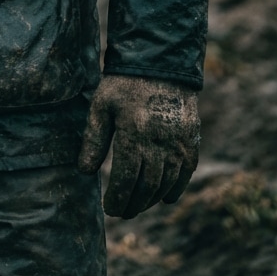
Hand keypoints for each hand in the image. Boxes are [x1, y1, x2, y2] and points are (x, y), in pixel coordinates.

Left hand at [77, 74, 199, 218]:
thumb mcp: (102, 105)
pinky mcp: (191, 141)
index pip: (126, 179)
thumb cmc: (124, 84)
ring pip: (166, 184)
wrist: (161, 64)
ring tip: (137, 205)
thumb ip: (93, 138)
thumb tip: (84, 171)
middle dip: (133, 204)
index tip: (109, 208)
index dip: (118, 199)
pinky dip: (175, 189)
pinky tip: (165, 197)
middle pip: (147, 187)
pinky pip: (185, 174)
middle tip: (121, 211)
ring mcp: (178, 144)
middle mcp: (159, 143)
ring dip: (151, 200)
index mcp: (134, 134)